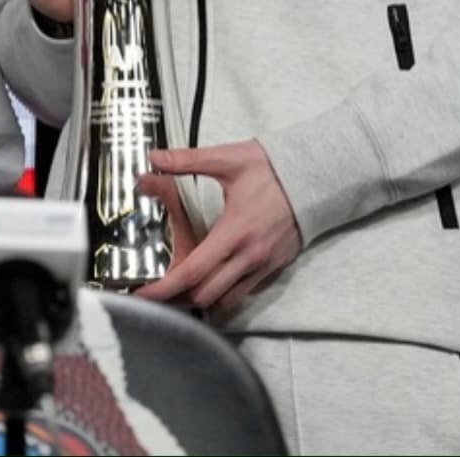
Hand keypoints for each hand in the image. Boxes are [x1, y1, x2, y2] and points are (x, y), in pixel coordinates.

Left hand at [134, 141, 300, 314]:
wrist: (315, 177)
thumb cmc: (273, 169)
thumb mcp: (227, 159)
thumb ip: (186, 160)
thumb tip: (154, 159)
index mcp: (234, 232)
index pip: (192, 272)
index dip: (163, 288)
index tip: (143, 295)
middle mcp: (249, 256)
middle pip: (204, 295)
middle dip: (176, 299)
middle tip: (154, 293)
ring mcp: (263, 265)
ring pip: (225, 301)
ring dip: (200, 300)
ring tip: (178, 291)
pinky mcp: (274, 267)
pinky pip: (244, 293)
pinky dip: (223, 295)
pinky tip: (210, 282)